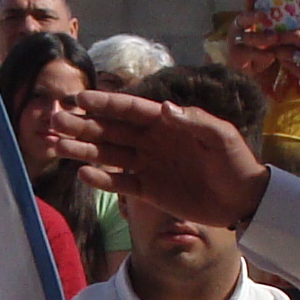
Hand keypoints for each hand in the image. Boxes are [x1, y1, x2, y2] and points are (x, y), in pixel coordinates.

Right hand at [53, 87, 272, 231]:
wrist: (244, 200)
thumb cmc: (236, 162)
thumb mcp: (221, 137)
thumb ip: (194, 121)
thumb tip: (163, 108)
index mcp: (166, 123)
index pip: (129, 110)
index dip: (104, 104)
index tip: (79, 99)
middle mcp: (151, 141)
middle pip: (110, 130)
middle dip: (82, 125)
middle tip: (54, 119)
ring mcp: (148, 165)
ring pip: (109, 155)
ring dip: (83, 150)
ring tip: (57, 145)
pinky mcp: (149, 191)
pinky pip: (121, 183)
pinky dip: (102, 179)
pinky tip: (83, 174)